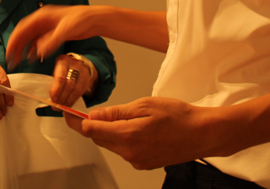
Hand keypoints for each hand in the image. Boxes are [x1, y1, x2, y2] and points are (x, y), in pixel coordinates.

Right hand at [6, 4, 92, 67]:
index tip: (9, 52)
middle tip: (11, 60)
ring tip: (18, 61)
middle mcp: (42, 21)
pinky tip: (32, 58)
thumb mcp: (65, 30)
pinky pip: (39, 42)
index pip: (22, 28)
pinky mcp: (53, 33)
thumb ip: (51, 42)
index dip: (14, 40)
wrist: (94, 19)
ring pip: (30, 38)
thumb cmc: (81, 19)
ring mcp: (47, 27)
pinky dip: (34, 50)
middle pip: (24, 33)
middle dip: (16, 46)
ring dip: (23, 49)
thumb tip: (38, 53)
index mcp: (42, 16)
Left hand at [50, 53, 95, 106]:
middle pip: (69, 85)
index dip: (57, 89)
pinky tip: (68, 106)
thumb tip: (50, 97)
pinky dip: (73, 101)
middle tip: (56, 107)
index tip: (53, 99)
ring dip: (68, 101)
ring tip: (62, 108)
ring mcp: (83, 73)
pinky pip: (81, 93)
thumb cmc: (64, 68)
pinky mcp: (88, 80)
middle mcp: (75, 66)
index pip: (61, 77)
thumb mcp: (57, 69)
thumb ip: (54, 80)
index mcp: (64, 61)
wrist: (80, 62)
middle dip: (62, 98)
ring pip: (76, 90)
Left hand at [64, 96, 215, 169]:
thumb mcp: (144, 105)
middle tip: (90, 111)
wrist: (202, 133)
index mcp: (127, 136)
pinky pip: (125, 150)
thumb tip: (94, 115)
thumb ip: (116, 112)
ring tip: (127, 117)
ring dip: (110, 132)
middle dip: (93, 125)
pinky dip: (123, 138)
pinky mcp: (144, 164)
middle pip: (99, 138)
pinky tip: (137, 128)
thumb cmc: (177, 116)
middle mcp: (129, 153)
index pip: (91, 130)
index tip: (67, 113)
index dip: (76, 121)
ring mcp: (137, 160)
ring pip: (112, 144)